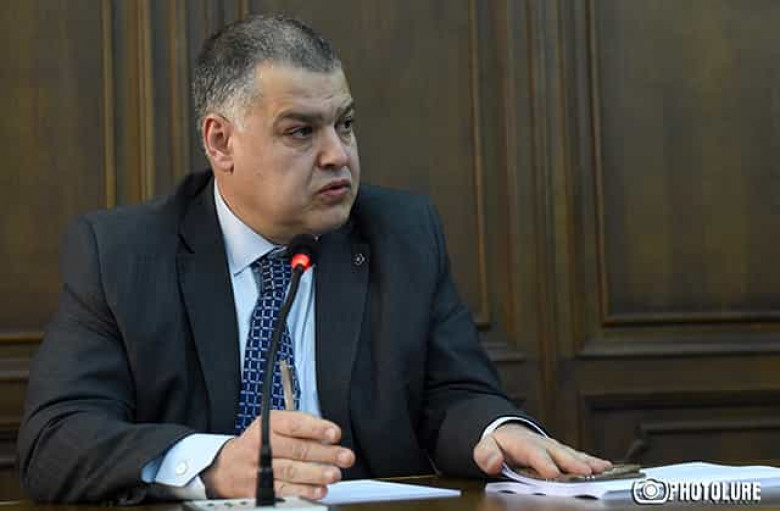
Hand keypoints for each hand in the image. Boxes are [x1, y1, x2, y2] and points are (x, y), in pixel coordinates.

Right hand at [203, 411, 354, 499]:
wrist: (226, 468)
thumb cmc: (256, 443)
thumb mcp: (272, 425)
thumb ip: (299, 427)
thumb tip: (327, 435)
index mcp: (268, 425)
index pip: (295, 424)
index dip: (316, 428)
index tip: (334, 433)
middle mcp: (263, 445)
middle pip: (297, 449)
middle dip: (324, 453)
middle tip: (344, 456)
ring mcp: (260, 468)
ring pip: (291, 471)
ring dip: (316, 474)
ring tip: (334, 474)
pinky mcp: (260, 488)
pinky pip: (285, 490)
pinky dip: (304, 491)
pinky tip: (318, 490)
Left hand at [473, 423, 611, 478]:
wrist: (508, 433)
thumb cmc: (500, 443)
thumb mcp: (486, 446)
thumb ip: (486, 454)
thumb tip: (493, 461)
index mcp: (523, 443)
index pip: (533, 452)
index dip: (543, 462)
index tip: (552, 472)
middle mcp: (542, 444)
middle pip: (559, 453)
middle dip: (572, 462)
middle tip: (585, 471)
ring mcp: (554, 448)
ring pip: (572, 453)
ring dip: (587, 461)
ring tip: (601, 468)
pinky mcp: (562, 453)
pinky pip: (578, 456)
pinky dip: (592, 460)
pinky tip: (605, 466)